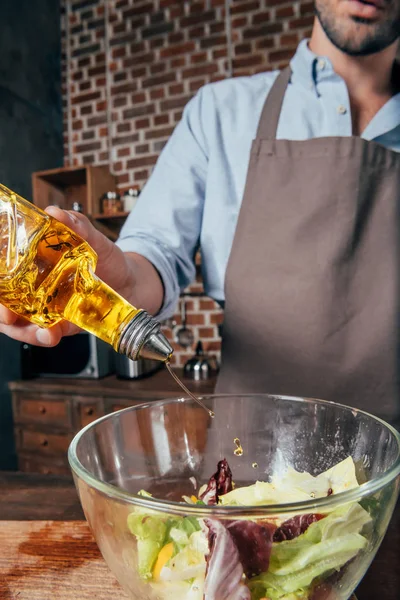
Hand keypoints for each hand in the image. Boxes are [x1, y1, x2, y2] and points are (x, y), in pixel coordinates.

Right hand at [0, 206, 135, 346]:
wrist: (133, 282)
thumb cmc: (107, 258)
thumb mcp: (93, 238)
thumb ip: (77, 225)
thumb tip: (56, 213)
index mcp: (31, 262)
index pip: (3, 271)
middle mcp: (32, 286)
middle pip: (4, 301)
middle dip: (1, 311)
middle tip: (8, 316)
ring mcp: (44, 307)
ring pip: (19, 324)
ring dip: (23, 330)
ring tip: (40, 332)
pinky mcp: (60, 324)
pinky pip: (45, 334)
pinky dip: (45, 336)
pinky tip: (51, 335)